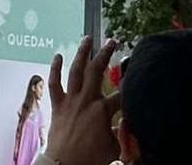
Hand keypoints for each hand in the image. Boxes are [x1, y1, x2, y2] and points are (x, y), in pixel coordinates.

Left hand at [45, 36, 120, 164]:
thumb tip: (129, 124)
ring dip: (81, 53)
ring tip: (86, 39)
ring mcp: (71, 100)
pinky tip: (58, 55)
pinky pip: (54, 83)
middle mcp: (87, 100)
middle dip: (106, 54)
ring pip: (76, 71)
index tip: (137, 71)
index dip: (131, 82)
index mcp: (104, 111)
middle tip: (112, 41)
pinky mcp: (57, 104)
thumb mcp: (115, 146)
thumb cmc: (92, 158)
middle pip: (97, 71)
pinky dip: (55, 68)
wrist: (65, 163)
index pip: (122, 93)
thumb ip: (122, 132)